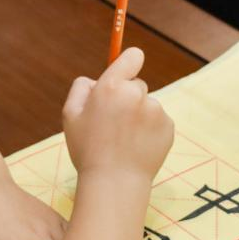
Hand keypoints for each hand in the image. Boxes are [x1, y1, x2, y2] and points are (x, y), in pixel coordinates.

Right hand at [62, 48, 173, 195]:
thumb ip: (81, 88)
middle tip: (113, 122)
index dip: (128, 62)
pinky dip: (149, 130)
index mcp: (112, 87)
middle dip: (127, 97)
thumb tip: (96, 79)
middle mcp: (137, 94)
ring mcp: (155, 110)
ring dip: (138, 115)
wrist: (115, 183)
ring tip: (124, 140)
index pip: (132, 57)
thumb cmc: (88, 149)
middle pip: (136, 84)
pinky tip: (136, 146)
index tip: (126, 69)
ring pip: (147, 105)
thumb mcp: (70, 115)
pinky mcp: (168, 127)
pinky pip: (158, 121)